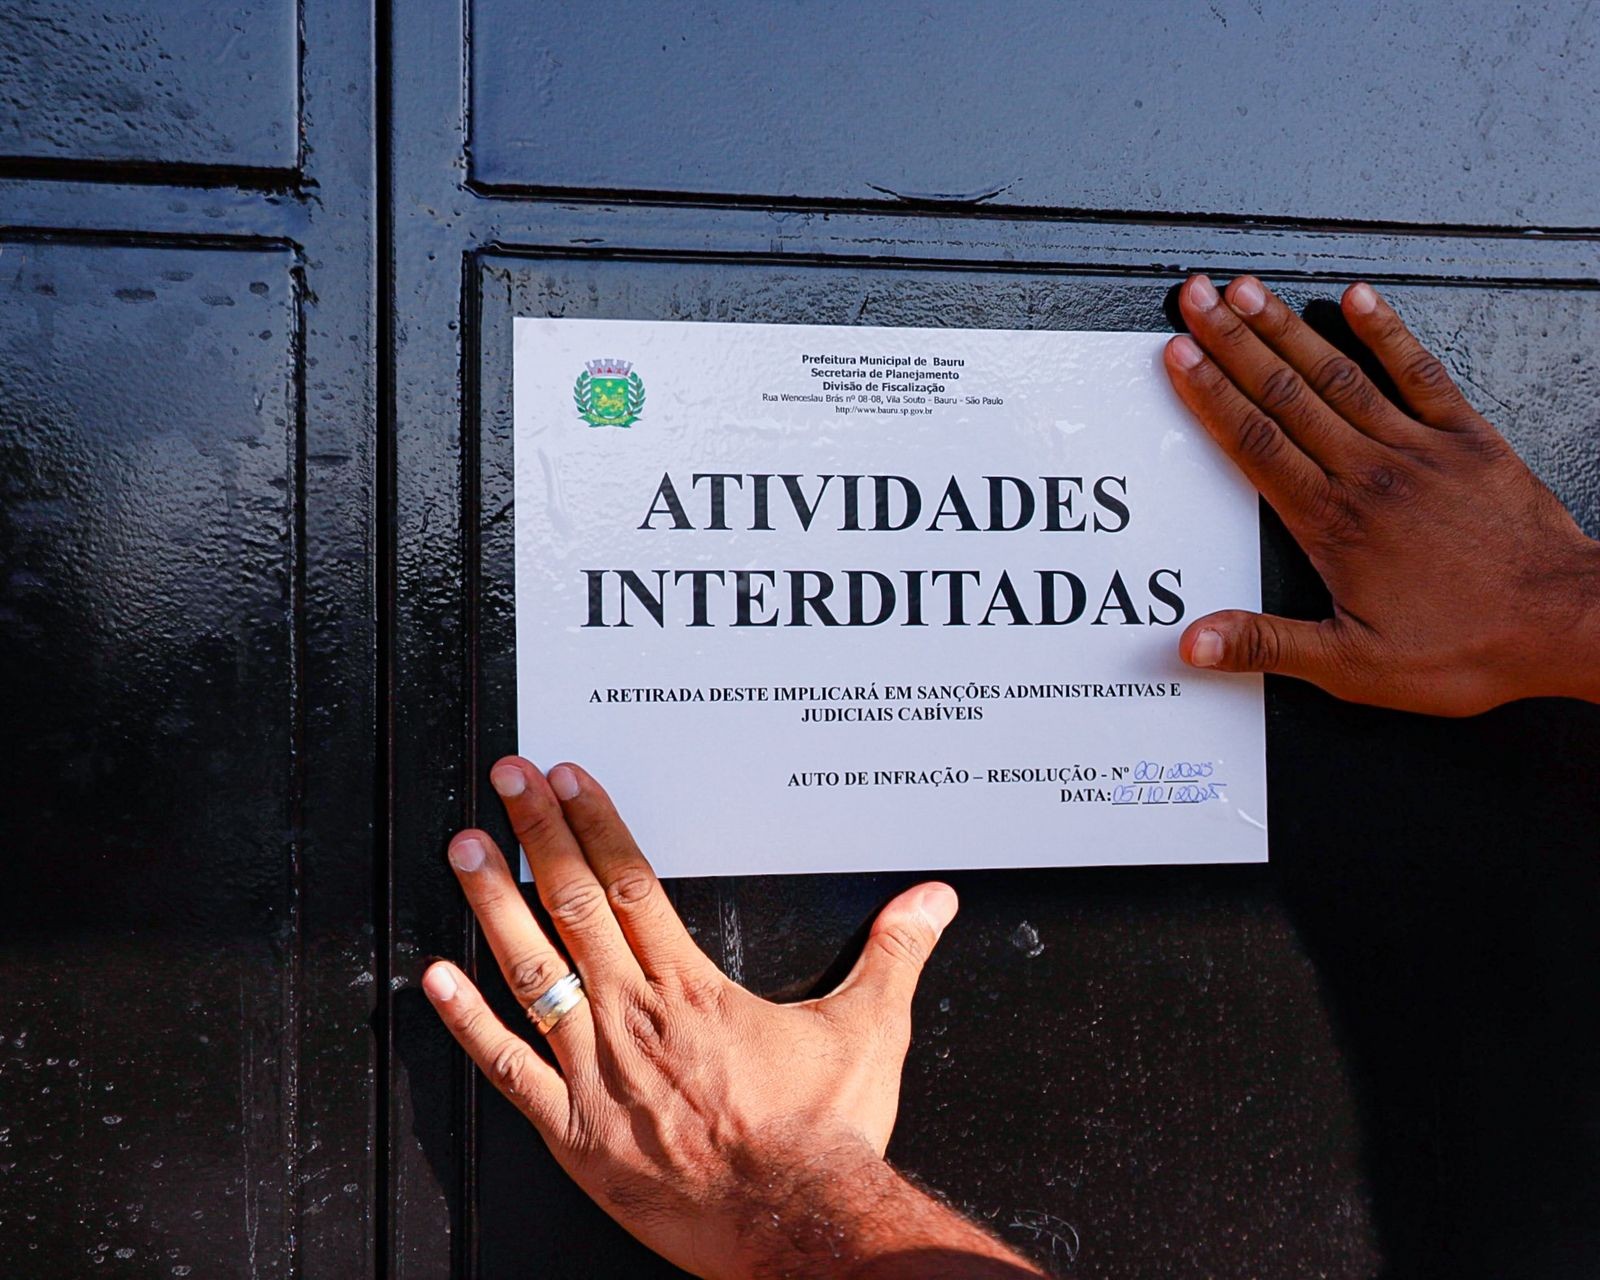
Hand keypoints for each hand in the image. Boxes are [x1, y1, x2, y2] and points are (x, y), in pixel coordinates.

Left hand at [423, 757, 1039, 1278]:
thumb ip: (894, 956)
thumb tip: (933, 901)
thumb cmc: (824, 1137)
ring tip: (463, 847)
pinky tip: (432, 979)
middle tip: (506, 776)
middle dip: (537, 832)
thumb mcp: (868, 1033)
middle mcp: (635, 1017)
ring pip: (531, 970)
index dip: (595, 822)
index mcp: (693, 989)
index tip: (567, 779)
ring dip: (492, 904)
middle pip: (574, 905)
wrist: (795, 1226)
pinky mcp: (573, 1132)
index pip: (631, 882)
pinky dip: (467, 1023)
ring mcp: (596, 1073)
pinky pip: (508, 1069)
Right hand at [1164, 274, 1599, 715]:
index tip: (1179, 355)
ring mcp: (1418, 449)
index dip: (1211, 395)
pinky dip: (1387, 332)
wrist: (1564, 626)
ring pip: (1338, 374)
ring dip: (1288, 327)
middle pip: (1285, 394)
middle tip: (1196, 297)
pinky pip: (1420, 372)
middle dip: (1232, 340)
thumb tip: (1195, 642)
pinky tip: (1359, 297)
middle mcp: (1369, 473)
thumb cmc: (1467, 649)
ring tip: (1248, 289)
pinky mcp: (1467, 439)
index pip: (1255, 443)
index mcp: (1333, 524)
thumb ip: (1267, 646)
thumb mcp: (1352, 668)